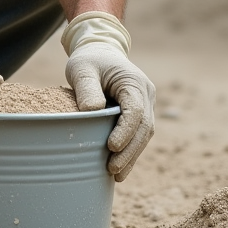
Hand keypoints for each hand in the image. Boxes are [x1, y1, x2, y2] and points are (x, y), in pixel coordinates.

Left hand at [63, 12, 154, 181]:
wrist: (101, 53)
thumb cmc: (89, 60)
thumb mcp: (82, 69)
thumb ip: (87, 88)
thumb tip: (92, 112)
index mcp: (133, 82)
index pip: (136, 111)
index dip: (126, 131)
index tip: (111, 147)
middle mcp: (146, 94)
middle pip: (144, 127)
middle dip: (130, 151)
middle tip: (113, 170)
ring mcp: (146, 104)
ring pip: (144, 134)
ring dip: (132, 155)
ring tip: (115, 174)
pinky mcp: (140, 114)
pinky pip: (138, 135)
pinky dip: (130, 151)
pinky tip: (120, 168)